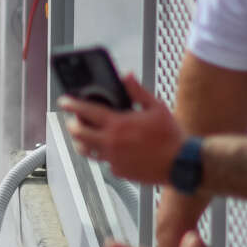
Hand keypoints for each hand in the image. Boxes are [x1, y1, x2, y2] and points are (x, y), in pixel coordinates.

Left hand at [62, 73, 185, 185]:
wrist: (182, 164)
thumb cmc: (171, 136)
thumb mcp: (156, 107)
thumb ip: (137, 91)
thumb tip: (126, 75)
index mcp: (118, 124)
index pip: (86, 111)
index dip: (71, 104)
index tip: (63, 101)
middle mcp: (111, 142)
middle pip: (78, 133)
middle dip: (72, 125)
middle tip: (75, 121)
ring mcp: (113, 159)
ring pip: (86, 151)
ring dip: (82, 142)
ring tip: (86, 136)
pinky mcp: (119, 171)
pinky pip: (104, 162)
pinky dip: (104, 154)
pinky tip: (112, 149)